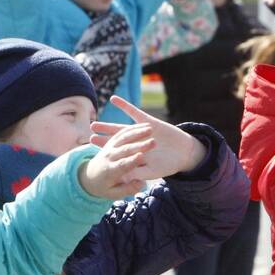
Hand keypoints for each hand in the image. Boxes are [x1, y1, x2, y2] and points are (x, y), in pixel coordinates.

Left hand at [85, 95, 206, 195]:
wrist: (185, 153)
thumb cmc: (169, 164)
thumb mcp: (153, 171)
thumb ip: (138, 172)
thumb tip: (122, 175)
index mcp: (134, 155)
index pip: (117, 153)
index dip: (105, 152)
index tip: (92, 152)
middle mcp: (135, 143)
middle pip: (115, 140)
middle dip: (102, 138)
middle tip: (89, 135)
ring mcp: (140, 132)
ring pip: (120, 128)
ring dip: (107, 125)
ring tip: (94, 124)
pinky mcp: (149, 122)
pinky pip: (134, 112)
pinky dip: (124, 106)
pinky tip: (114, 99)